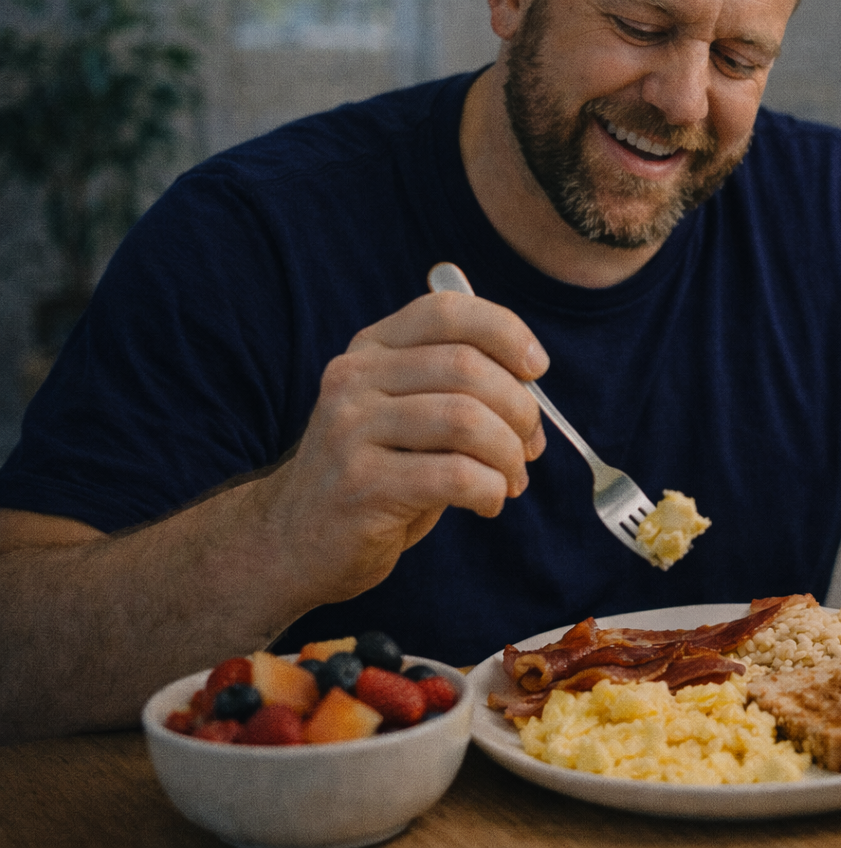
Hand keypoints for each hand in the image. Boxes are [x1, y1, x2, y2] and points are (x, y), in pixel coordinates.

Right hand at [244, 290, 548, 604]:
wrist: (294, 540)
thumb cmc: (375, 475)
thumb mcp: (406, 413)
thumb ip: (456, 387)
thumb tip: (531, 385)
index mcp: (371, 349)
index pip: (446, 310)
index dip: (505, 331)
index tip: (536, 369)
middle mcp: (354, 379)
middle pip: (467, 367)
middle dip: (521, 409)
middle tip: (530, 447)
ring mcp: (350, 430)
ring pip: (466, 420)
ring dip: (508, 454)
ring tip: (511, 479)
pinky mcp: (360, 485)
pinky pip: (454, 476)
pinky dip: (490, 490)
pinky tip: (487, 503)